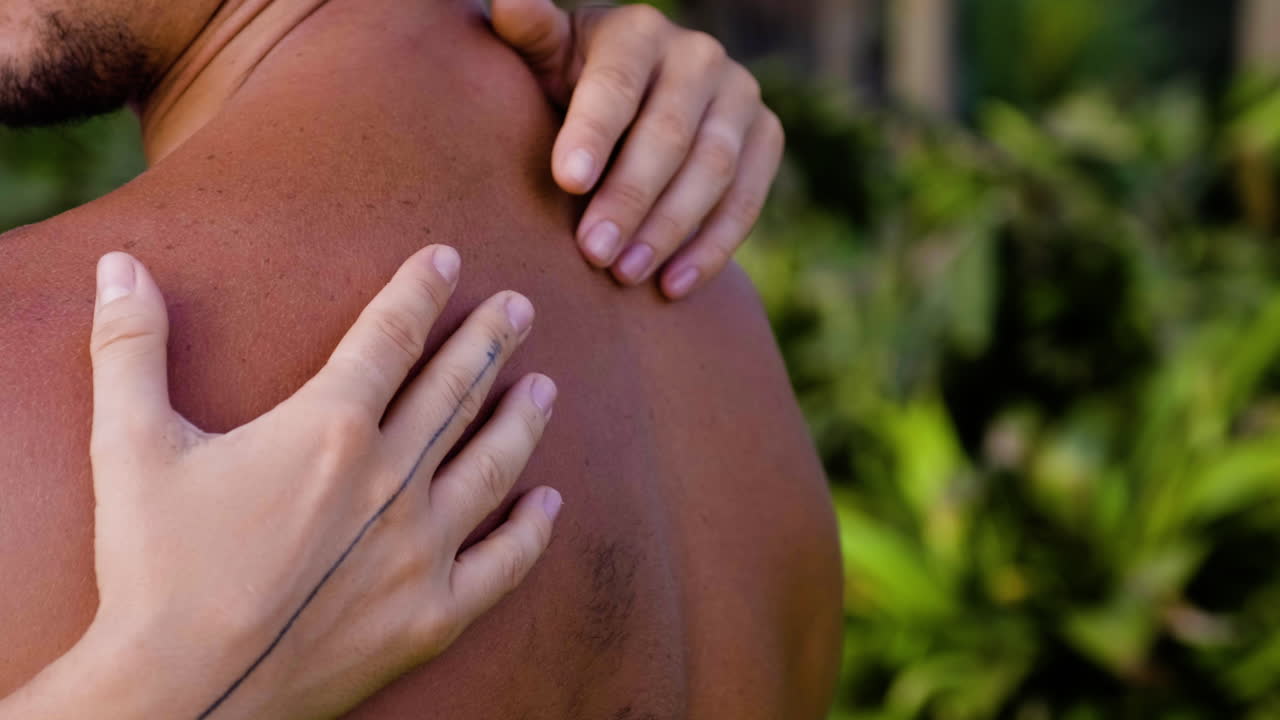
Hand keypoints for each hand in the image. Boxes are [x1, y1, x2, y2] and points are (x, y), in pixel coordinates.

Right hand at [6, 248, 561, 719]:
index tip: (447, 260)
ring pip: (491, 465)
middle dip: (491, 342)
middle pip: (454, 391)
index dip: (419, 292)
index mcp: (329, 429)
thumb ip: (130, 349)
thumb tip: (118, 265)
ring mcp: (421, 550)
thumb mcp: (132, 447)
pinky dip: (530, 531)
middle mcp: (391, 480)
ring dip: (521, 421)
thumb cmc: (156, 569)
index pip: (389, 338)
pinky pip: (503, 564)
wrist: (182, 694)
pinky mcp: (432, 615)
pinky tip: (550, 504)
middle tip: (522, 307)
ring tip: (545, 386)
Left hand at [492, 0, 784, 299]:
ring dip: (670, 228)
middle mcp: (698, 55)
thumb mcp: (543, 56)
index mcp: (637, 31)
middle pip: (669, 133)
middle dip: (630, 198)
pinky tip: (672, 285)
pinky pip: (749, 199)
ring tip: (626, 274)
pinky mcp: (767, 137)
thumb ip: (528, 32)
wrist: (631, 106)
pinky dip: (712, 247)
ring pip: (714, 169)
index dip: (594, 131)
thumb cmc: (569, 85)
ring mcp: (740, 95)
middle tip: (593, 252)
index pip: (618, 83)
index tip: (566, 182)